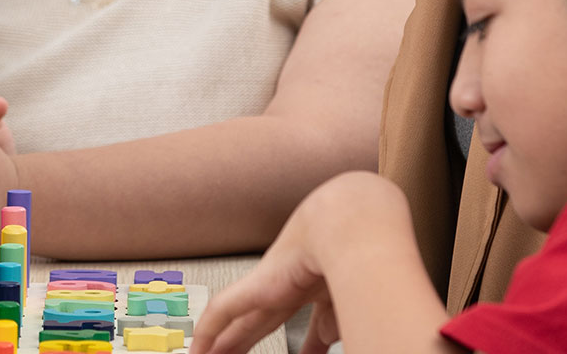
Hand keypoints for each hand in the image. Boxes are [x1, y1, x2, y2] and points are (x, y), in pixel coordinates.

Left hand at [193, 171, 401, 353]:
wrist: (354, 225)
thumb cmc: (368, 248)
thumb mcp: (357, 297)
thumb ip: (340, 320)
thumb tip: (328, 338)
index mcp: (323, 284)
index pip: (313, 318)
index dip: (311, 342)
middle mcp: (294, 283)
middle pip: (263, 320)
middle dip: (250, 341)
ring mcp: (273, 282)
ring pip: (238, 319)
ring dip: (224, 342)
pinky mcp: (257, 284)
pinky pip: (222, 311)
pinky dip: (209, 331)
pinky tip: (198, 348)